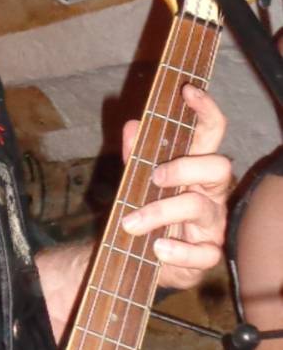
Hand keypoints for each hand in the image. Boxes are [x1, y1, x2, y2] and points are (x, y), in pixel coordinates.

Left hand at [119, 84, 231, 289]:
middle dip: (185, 167)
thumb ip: (136, 157)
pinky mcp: (206, 255)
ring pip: (200, 207)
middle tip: (154, 177)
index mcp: (196, 170)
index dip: (205, 110)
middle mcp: (210, 194)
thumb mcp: (139, 183)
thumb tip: (132, 126)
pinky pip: (203, 253)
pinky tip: (157, 248)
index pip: (212, 134)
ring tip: (131, 223)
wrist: (144, 258)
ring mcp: (211, 224)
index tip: (188, 91)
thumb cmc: (151, 214)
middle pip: (219, 167)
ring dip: (161, 212)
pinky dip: (178, 251)